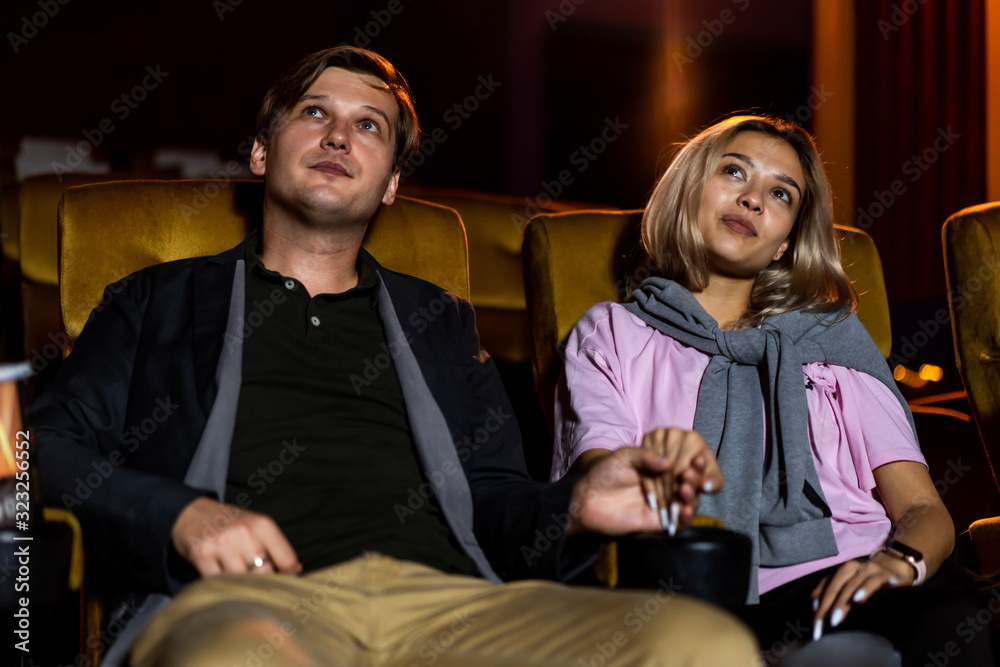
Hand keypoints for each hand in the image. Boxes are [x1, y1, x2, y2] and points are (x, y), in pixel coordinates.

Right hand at [171, 497, 301, 576]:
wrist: (190, 511)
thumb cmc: (230, 524)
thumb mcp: (256, 527)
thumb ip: (275, 547)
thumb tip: (295, 572)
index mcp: (263, 525)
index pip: (287, 559)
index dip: (288, 577)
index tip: (284, 584)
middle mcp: (245, 532)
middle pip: (265, 574)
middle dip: (263, 585)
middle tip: (258, 588)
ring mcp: (223, 544)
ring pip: (242, 581)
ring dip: (241, 587)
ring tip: (239, 585)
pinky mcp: (202, 555)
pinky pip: (218, 582)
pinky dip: (221, 586)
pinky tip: (221, 582)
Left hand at [565, 429, 722, 537]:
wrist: (587, 499)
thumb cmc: (604, 474)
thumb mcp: (624, 457)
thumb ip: (646, 457)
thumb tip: (670, 462)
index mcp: (659, 470)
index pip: (682, 466)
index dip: (693, 463)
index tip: (699, 458)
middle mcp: (664, 487)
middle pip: (688, 485)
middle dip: (694, 480)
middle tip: (690, 475)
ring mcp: (662, 505)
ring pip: (687, 503)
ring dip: (692, 497)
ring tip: (686, 489)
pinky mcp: (657, 523)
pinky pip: (677, 522)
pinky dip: (685, 517)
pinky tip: (685, 509)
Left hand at [810, 554, 912, 639]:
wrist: (894, 566)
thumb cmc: (868, 581)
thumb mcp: (849, 586)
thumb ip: (833, 594)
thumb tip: (816, 608)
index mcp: (840, 572)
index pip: (824, 589)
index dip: (818, 608)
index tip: (816, 628)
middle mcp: (851, 568)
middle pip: (835, 587)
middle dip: (828, 607)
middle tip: (827, 624)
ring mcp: (867, 570)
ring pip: (852, 584)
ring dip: (845, 600)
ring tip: (837, 616)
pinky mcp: (884, 574)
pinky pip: (875, 581)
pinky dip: (867, 588)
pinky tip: (861, 598)